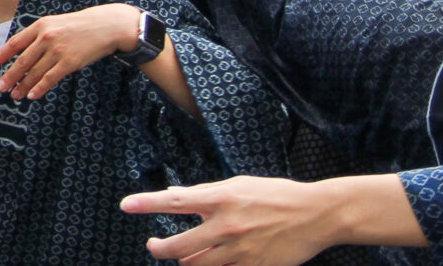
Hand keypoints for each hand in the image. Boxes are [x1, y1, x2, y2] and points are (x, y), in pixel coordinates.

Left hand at [0, 4, 140, 101]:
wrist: (106, 26)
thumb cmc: (79, 25)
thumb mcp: (55, 23)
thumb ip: (39, 35)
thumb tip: (22, 51)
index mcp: (40, 25)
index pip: (16, 42)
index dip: (2, 54)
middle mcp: (46, 37)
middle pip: (22, 61)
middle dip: (10, 76)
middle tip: (0, 87)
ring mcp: (57, 50)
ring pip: (35, 72)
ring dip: (23, 86)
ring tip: (15, 95)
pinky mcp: (69, 62)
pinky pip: (50, 78)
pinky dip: (39, 88)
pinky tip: (32, 95)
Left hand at [125, 174, 422, 262]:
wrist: (317, 215)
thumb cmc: (276, 195)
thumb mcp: (239, 185)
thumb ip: (207, 194)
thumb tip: (177, 197)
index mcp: (222, 199)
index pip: (174, 202)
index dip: (146, 203)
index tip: (125, 205)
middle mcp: (227, 227)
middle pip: (179, 247)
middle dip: (160, 248)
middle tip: (154, 245)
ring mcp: (241, 251)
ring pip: (197, 265)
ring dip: (184, 261)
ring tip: (179, 255)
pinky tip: (207, 262)